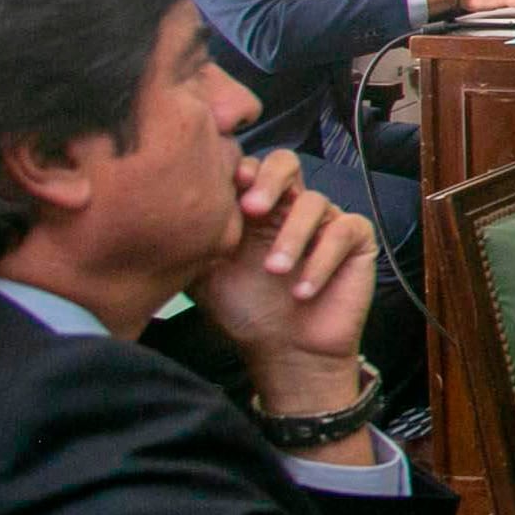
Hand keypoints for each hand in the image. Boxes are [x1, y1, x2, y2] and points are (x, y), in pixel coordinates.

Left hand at [193, 154, 379, 450]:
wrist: (286, 350)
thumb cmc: (246, 312)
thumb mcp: (204, 277)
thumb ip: (191, 244)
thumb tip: (159, 219)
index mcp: (253, 211)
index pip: (248, 169)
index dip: (239, 170)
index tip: (224, 189)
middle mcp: (288, 209)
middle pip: (285, 163)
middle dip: (268, 180)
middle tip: (252, 210)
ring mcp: (324, 222)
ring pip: (314, 202)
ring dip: (292, 237)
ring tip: (275, 271)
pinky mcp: (354, 240)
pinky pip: (343, 231)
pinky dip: (321, 260)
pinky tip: (302, 290)